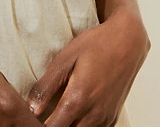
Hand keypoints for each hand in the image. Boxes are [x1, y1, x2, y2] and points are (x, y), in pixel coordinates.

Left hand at [26, 11, 149, 125]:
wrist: (127, 42)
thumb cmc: (95, 45)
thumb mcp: (65, 58)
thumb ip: (46, 86)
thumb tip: (31, 108)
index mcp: (78, 99)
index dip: (39, 124)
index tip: (32, 117)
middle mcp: (94, 113)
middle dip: (53, 126)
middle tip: (42, 114)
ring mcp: (106, 117)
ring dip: (68, 126)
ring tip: (58, 112)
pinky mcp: (113, 117)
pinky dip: (82, 126)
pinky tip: (74, 113)